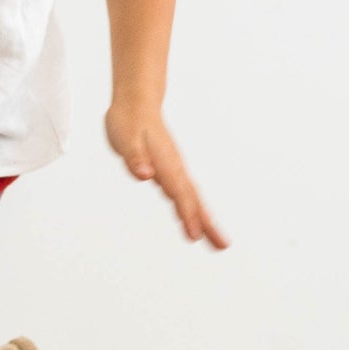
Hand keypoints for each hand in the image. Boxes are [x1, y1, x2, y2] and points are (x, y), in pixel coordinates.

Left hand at [104, 100, 228, 248]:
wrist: (136, 103)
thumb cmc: (128, 121)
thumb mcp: (125, 139)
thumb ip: (135, 158)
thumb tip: (145, 175)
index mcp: (165, 163)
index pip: (179, 193)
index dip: (187, 215)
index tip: (195, 236)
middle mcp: (175, 168)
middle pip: (194, 200)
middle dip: (208, 224)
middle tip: (223, 246)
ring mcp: (175, 170)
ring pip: (192, 199)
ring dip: (205, 220)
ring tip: (218, 243)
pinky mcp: (171, 171)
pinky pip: (185, 194)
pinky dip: (192, 210)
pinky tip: (194, 223)